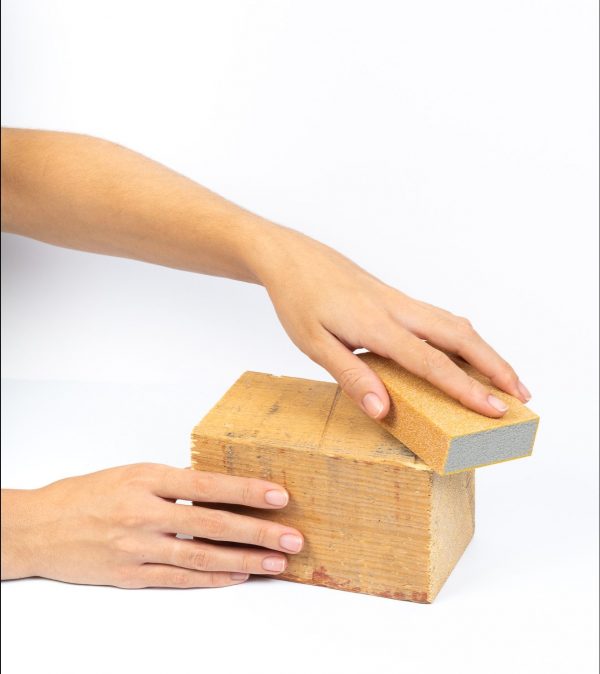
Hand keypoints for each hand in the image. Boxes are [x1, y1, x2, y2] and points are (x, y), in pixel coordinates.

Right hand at [1, 463, 302, 587]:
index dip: (246, 491)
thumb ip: (173, 483)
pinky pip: (179, 579)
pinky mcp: (130, 575)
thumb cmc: (87, 494)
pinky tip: (238, 576)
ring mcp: (137, 548)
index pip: (207, 484)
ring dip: (244, 561)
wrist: (39, 527)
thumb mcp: (131, 474)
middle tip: (292, 540)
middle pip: (212, 524)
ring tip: (276, 564)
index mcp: (147, 479)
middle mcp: (144, 513)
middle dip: (258, 533)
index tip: (279, 496)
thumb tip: (218, 490)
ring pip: (201, 557)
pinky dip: (212, 579)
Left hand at [258, 227, 530, 418]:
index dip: (466, 389)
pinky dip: (463, 339)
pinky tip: (464, 353)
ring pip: (454, 325)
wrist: (292, 257)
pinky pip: (439, 319)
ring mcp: (399, 301)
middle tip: (521, 394)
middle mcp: (397, 310)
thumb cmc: (299, 299)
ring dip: (484, 351)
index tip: (495, 409)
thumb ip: (351, 376)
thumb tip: (383, 411)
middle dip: (495, 366)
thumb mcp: (314, 344)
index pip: (432, 363)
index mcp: (377, 326)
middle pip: (461, 337)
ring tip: (503, 378)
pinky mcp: (396, 299)